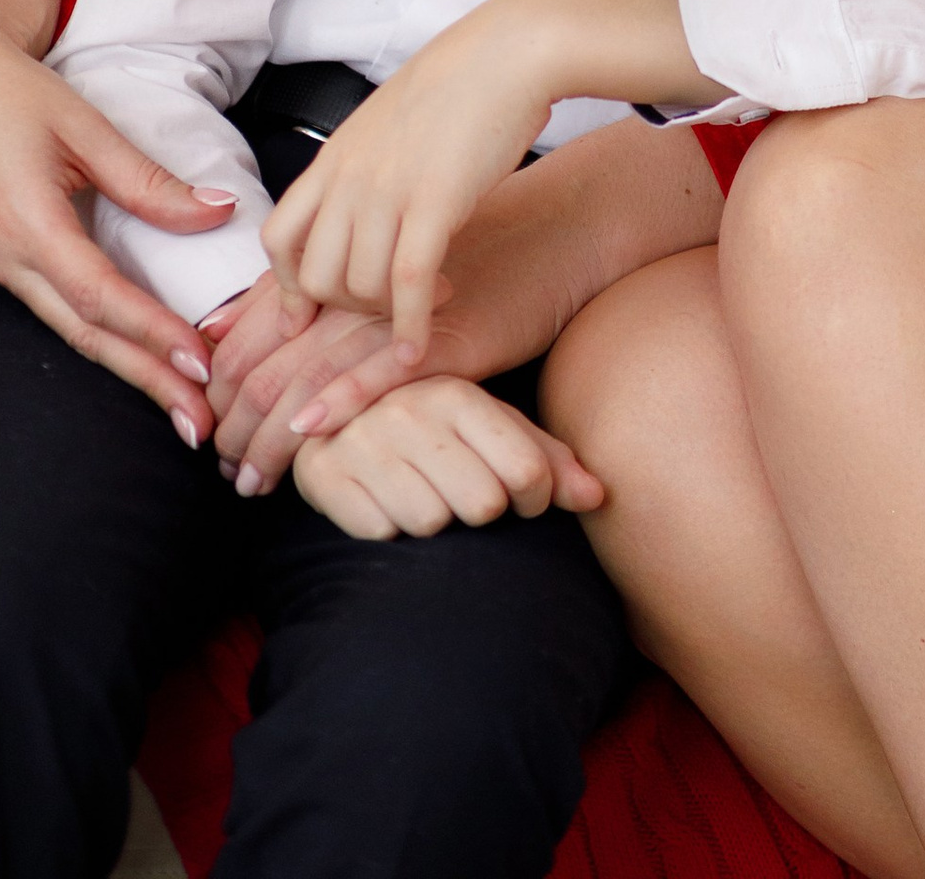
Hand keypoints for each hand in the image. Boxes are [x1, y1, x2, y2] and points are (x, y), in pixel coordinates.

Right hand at [0, 0, 237, 437]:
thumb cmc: (11, 91)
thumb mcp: (84, 126)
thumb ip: (147, 180)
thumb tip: (216, 212)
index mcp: (25, 223)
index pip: (100, 296)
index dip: (153, 333)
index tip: (202, 363)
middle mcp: (5, 258)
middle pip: (85, 335)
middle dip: (146, 380)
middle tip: (200, 423)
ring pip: (69, 330)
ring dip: (126, 368)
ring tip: (178, 401)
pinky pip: (55, 310)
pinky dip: (100, 337)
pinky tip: (133, 354)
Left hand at [205, 273, 422, 494]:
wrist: (518, 260)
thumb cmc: (422, 277)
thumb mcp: (343, 283)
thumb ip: (277, 300)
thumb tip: (211, 332)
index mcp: (319, 278)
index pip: (244, 343)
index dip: (218, 397)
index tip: (209, 434)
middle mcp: (348, 294)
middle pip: (269, 367)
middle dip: (237, 429)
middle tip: (226, 470)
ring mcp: (390, 315)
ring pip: (310, 376)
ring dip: (273, 439)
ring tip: (254, 481)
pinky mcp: (435, 338)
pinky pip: (378, 372)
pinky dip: (338, 402)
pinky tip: (309, 433)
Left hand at [264, 0, 709, 359]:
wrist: (512, 50)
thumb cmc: (463, 82)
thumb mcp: (390, 121)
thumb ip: (365, 165)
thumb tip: (361, 204)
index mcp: (336, 155)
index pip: (279, 236)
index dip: (287, 286)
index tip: (305, 317)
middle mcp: (351, 176)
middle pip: (315, 274)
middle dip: (345, 308)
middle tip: (386, 307)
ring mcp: (389, 189)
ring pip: (359, 287)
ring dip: (388, 315)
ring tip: (430, 302)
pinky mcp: (434, 202)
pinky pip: (407, 284)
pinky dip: (409, 326)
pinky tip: (417, 347)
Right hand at [289, 376, 603, 541]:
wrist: (339, 413)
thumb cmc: (438, 431)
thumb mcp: (494, 430)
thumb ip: (549, 460)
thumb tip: (599, 497)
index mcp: (459, 393)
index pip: (527, 473)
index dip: (535, 501)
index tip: (522, 498)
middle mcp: (410, 409)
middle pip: (483, 506)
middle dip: (481, 512)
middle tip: (461, 491)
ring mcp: (364, 439)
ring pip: (431, 523)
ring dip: (433, 522)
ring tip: (419, 489)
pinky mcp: (324, 472)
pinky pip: (381, 532)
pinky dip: (386, 528)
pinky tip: (380, 498)